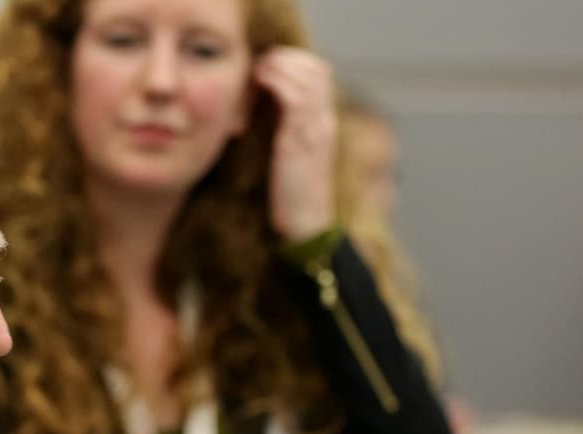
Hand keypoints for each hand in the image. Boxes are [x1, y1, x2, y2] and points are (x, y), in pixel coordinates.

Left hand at [253, 48, 338, 243]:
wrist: (305, 227)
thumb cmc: (290, 196)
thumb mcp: (289, 155)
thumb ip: (284, 131)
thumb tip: (262, 113)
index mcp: (323, 123)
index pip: (320, 73)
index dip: (294, 61)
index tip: (266, 66)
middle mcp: (325, 121)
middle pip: (318, 67)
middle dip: (287, 58)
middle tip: (259, 65)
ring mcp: (316, 129)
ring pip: (309, 76)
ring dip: (280, 66)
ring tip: (257, 71)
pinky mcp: (302, 141)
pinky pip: (296, 98)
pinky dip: (277, 82)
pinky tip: (259, 83)